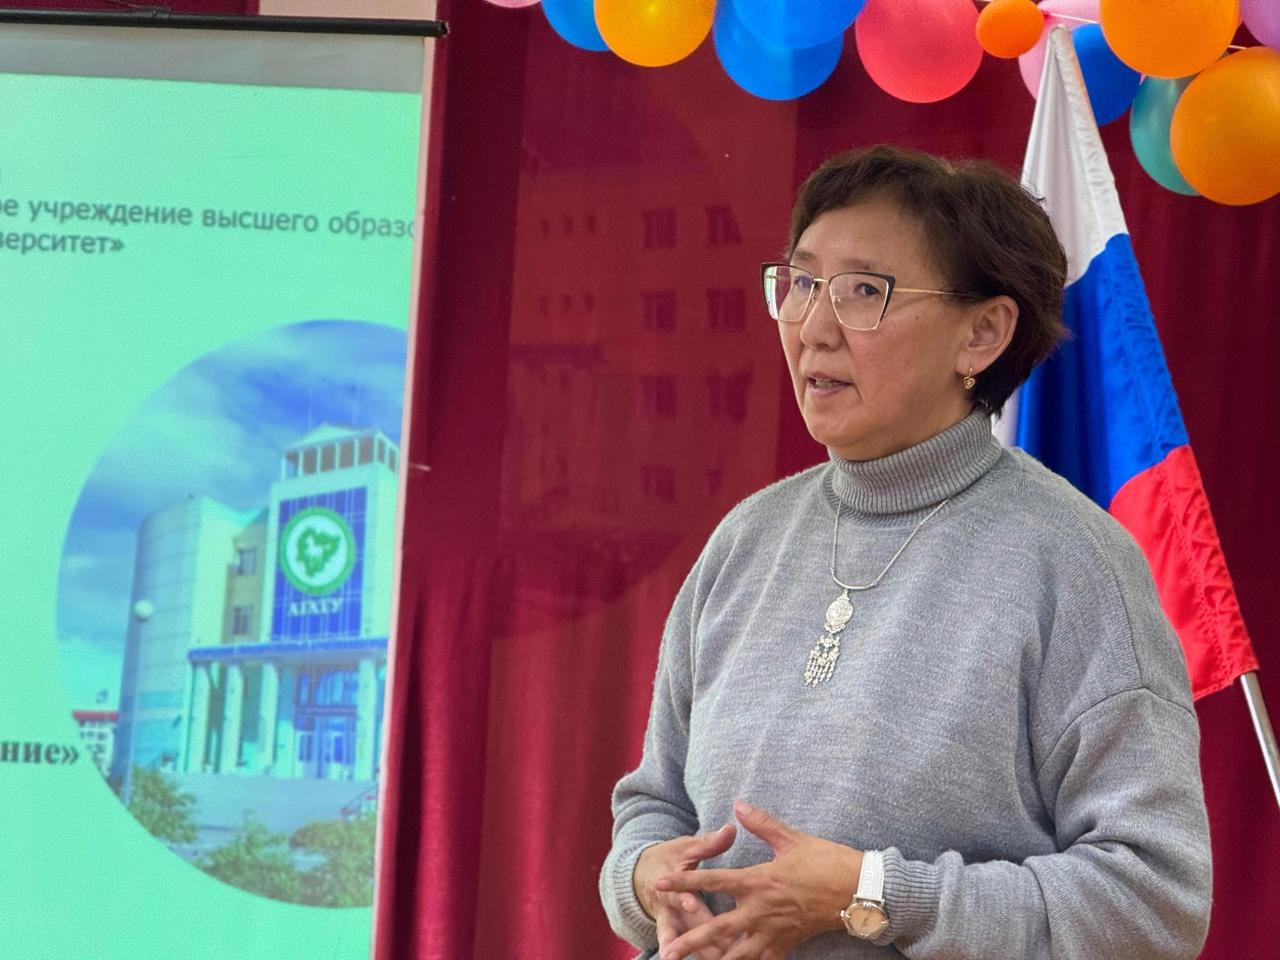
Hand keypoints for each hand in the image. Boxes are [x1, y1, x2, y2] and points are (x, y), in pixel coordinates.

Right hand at [634, 824, 737, 958]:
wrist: (641, 877)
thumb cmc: (669, 859)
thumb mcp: (685, 849)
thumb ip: (708, 844)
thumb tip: (730, 829)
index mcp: (672, 887)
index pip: (678, 894)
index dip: (686, 900)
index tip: (692, 905)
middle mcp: (670, 911)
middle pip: (684, 928)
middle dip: (696, 940)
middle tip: (715, 949)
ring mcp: (672, 926)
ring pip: (685, 944)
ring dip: (700, 954)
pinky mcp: (676, 936)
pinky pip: (688, 950)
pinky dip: (702, 956)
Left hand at [654, 801, 862, 959]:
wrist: (858, 892)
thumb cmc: (826, 862)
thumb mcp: (791, 839)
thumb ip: (761, 824)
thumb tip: (738, 805)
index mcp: (758, 881)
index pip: (712, 881)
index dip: (684, 882)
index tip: (660, 885)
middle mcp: (760, 911)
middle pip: (717, 929)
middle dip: (690, 941)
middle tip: (667, 952)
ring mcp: (773, 931)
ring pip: (736, 953)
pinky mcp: (787, 944)